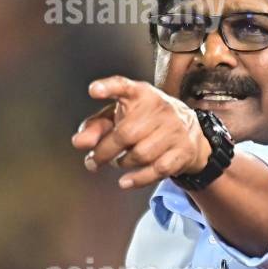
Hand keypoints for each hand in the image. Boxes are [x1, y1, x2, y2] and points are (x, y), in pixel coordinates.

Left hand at [73, 76, 210, 189]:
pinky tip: (125, 181)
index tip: (93, 90)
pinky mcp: (183, 149)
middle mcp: (159, 107)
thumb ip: (96, 127)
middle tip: (93, 161)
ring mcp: (174, 128)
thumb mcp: (119, 117)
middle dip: (104, 152)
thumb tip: (79, 143)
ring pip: (140, 154)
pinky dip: (138, 179)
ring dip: (122, 163)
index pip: (124, 86)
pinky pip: (157, 169)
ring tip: (117, 162)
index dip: (108, 88)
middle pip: (125, 134)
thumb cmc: (144, 122)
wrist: (188, 132)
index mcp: (140, 93)